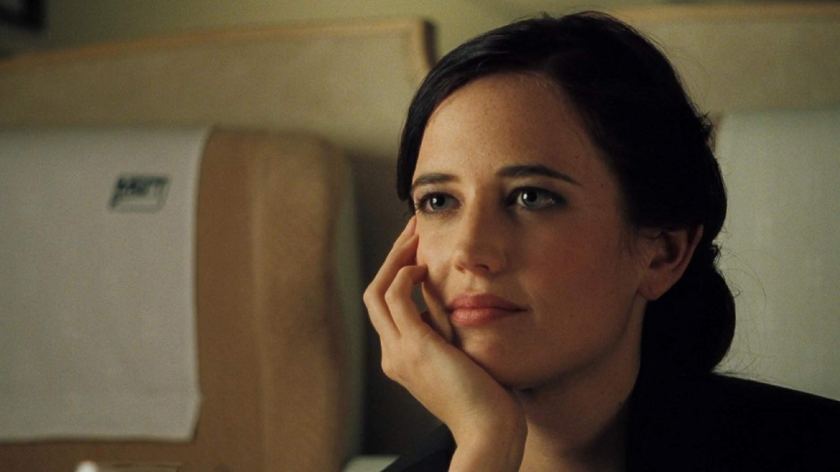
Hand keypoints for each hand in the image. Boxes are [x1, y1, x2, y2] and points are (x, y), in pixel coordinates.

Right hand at [364, 217, 525, 469]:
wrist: (488, 430)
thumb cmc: (486, 399)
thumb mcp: (462, 356)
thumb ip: (450, 331)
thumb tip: (453, 300)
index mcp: (401, 357)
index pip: (387, 306)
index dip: (398, 272)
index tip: (418, 247)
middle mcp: (392, 353)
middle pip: (375, 292)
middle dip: (392, 256)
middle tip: (413, 228)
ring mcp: (398, 351)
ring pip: (378, 291)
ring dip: (396, 257)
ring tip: (416, 234)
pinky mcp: (414, 347)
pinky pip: (396, 298)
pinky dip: (405, 275)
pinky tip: (424, 265)